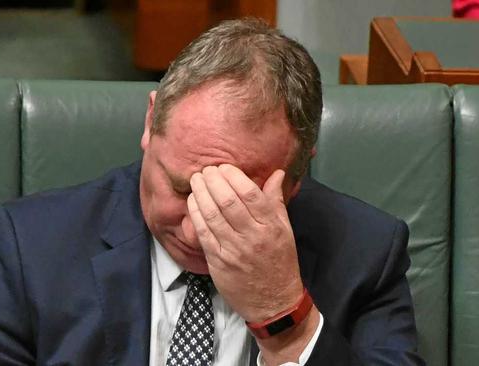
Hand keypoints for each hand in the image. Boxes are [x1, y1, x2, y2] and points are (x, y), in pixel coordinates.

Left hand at [187, 164, 303, 321]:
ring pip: (213, 215)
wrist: (273, 302)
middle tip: (206, 170)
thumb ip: (276, 201)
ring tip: (196, 180)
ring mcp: (234, 250)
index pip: (250, 194)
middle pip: (228, 201)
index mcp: (271, 226)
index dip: (233, 176)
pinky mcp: (218, 262)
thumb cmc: (280, 262)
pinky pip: (204, 233)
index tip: (224, 167)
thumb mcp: (285, 230)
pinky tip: (193, 202)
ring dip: (201, 194)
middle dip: (213, 181)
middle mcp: (252, 236)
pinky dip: (196, 214)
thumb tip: (277, 173)